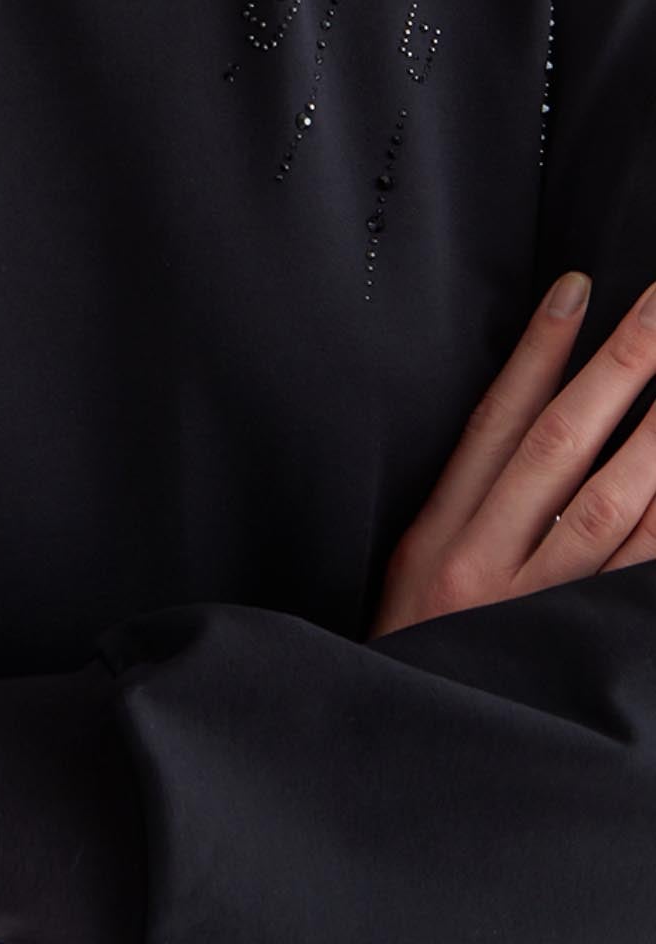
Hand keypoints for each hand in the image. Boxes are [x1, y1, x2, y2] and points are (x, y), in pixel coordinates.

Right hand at [367, 270, 655, 638]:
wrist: (414, 759)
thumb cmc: (415, 653)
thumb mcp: (415, 565)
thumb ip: (467, 500)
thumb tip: (527, 415)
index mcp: (440, 534)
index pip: (497, 421)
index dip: (538, 351)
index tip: (578, 288)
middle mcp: (488, 564)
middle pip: (564, 444)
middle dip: (621, 366)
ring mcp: (542, 611)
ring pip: (618, 506)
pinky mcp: (583, 651)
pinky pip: (642, 580)